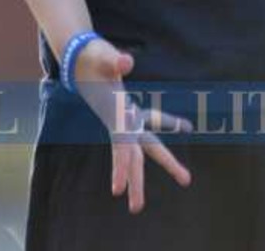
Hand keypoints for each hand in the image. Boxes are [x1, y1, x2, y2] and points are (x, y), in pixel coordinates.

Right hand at [71, 38, 192, 212]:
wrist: (81, 56)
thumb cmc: (91, 58)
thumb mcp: (101, 56)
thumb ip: (114, 61)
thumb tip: (126, 63)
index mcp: (116, 114)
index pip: (121, 146)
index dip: (120, 167)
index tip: (116, 191)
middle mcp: (122, 121)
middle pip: (134, 156)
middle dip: (137, 182)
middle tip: (137, 209)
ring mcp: (126, 117)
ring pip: (146, 146)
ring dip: (164, 162)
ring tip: (184, 180)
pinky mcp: (129, 109)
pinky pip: (151, 121)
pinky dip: (167, 122)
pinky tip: (183, 125)